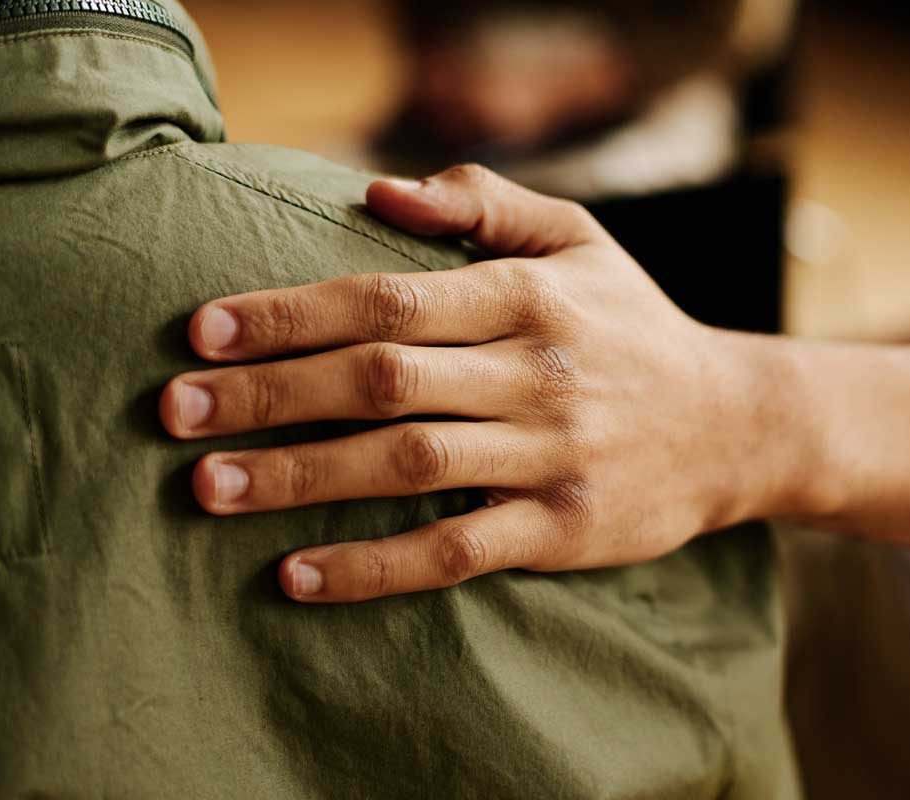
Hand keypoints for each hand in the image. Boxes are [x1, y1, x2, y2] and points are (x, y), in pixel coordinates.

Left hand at [160, 165, 807, 601]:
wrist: (734, 424)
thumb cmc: (635, 326)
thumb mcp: (580, 239)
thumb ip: (484, 201)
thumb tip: (379, 192)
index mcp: (530, 295)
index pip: (388, 299)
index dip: (291, 314)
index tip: (203, 332)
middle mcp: (537, 372)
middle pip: (381, 380)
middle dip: (270, 394)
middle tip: (175, 410)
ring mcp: (551, 457)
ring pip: (407, 466)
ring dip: (300, 477)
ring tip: (208, 487)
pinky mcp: (561, 530)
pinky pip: (454, 552)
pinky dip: (374, 567)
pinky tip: (297, 575)